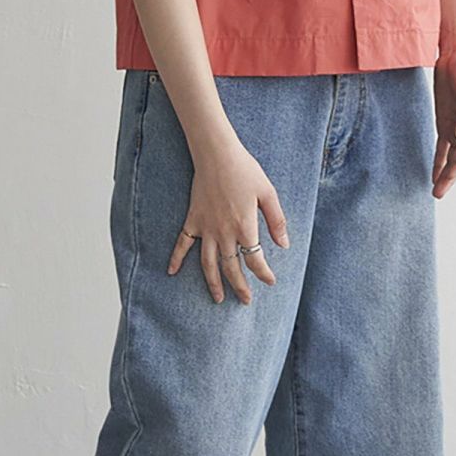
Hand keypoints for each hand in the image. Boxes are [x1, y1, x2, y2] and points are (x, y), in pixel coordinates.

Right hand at [167, 141, 289, 303]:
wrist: (217, 154)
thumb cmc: (245, 170)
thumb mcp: (268, 193)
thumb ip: (276, 221)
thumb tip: (284, 244)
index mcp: (245, 227)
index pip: (255, 259)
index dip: (263, 273)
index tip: (270, 281)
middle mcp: (224, 232)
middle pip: (231, 268)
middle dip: (240, 287)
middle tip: (246, 300)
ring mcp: (206, 227)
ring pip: (208, 263)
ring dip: (213, 283)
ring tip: (218, 298)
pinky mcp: (193, 220)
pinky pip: (183, 243)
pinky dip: (176, 258)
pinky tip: (172, 272)